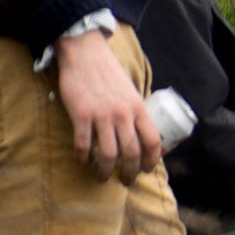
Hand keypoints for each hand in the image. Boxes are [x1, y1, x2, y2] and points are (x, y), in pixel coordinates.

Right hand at [55, 29, 160, 184]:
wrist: (86, 54)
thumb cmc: (109, 74)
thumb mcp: (131, 91)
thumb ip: (135, 111)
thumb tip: (141, 133)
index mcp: (139, 108)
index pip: (152, 140)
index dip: (152, 160)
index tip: (147, 170)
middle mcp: (123, 114)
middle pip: (132, 153)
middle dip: (130, 172)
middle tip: (125, 181)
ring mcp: (102, 115)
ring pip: (109, 154)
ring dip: (106, 171)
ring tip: (103, 177)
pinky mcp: (81, 114)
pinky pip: (83, 144)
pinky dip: (83, 157)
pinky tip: (82, 161)